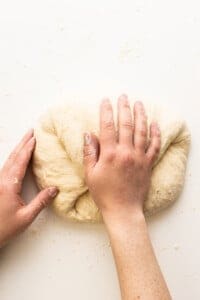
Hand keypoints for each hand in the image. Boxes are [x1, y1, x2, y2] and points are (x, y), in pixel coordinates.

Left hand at [0, 129, 57, 246]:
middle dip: (22, 143)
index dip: (28, 149)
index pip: (20, 162)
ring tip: (26, 140)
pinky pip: (6, 167)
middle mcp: (1, 181)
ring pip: (8, 161)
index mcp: (8, 186)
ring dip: (18, 149)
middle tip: (30, 132)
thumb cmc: (4, 228)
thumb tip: (54, 189)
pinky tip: (17, 157)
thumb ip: (40, 202)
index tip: (34, 138)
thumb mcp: (25, 217)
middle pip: (13, 157)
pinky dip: (14, 158)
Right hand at [83, 95, 160, 223]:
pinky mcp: (148, 164)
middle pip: (126, 125)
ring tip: (139, 104)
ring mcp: (139, 157)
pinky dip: (155, 133)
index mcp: (110, 154)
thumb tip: (88, 134)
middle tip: (123, 96)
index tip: (106, 101)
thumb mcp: (90, 174)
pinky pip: (154, 145)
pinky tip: (154, 123)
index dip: (106, 111)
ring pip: (141, 131)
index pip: (107, 127)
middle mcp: (126, 152)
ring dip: (140, 115)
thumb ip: (89, 152)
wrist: (123, 209)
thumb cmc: (104, 193)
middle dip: (124, 108)